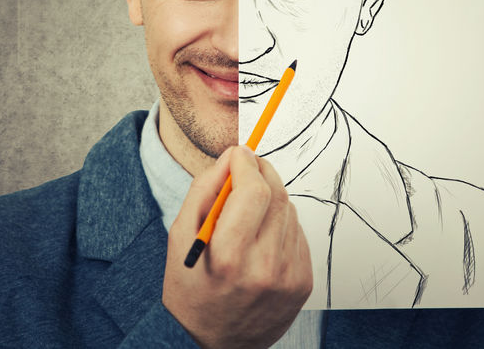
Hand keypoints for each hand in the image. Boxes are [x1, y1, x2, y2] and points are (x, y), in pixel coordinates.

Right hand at [162, 146, 312, 348]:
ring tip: (247, 216)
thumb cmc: (189, 287)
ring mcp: (288, 278)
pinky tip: (260, 239)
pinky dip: (280, 226)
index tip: (239, 153)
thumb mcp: (180, 236)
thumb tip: (232, 156)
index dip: (247, 163)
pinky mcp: (303, 283)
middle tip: (247, 168)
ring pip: (289, 212)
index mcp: (228, 256)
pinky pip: (297, 234)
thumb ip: (204, 189)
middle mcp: (264, 268)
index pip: (254, 190)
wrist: (208, 344)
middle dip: (261, 173)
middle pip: (277, 196)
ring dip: (270, 201)